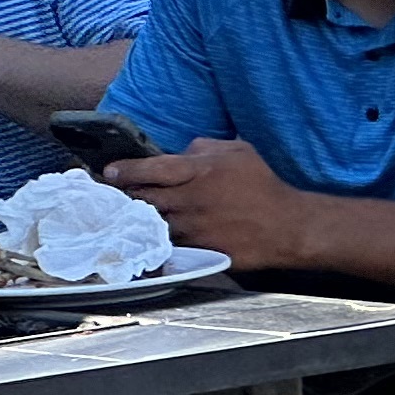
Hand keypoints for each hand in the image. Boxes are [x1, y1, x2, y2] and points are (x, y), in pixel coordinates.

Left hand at [104, 138, 316, 270]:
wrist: (284, 226)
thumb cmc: (262, 185)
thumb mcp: (240, 152)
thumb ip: (205, 146)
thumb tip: (179, 150)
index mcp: (201, 171)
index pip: (152, 169)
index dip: (127, 170)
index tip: (110, 172)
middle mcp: (191, 199)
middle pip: (143, 197)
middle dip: (126, 195)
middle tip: (114, 194)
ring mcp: (192, 227)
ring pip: (150, 222)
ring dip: (138, 218)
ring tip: (128, 214)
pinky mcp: (195, 248)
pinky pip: (165, 242)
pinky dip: (154, 237)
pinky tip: (149, 233)